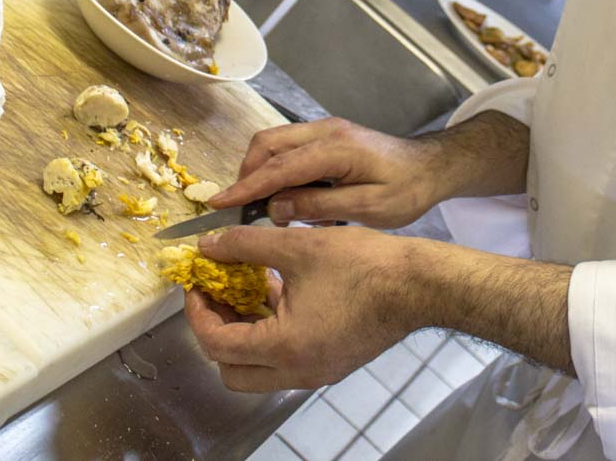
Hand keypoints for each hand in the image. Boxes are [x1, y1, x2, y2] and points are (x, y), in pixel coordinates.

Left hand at [184, 224, 417, 390]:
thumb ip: (245, 246)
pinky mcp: (330, 362)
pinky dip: (270, 332)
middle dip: (215, 331)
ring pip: (258, 368)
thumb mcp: (297, 247)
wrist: (419, 285)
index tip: (197, 282)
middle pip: (232, 370)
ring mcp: (316, 371)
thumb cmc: (365, 266)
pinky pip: (284, 359)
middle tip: (215, 294)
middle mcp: (297, 371)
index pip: (217, 343)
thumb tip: (209, 245)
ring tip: (244, 287)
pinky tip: (276, 290)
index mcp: (284, 348)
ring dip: (243, 332)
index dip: (197, 311)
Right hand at [209, 117, 444, 228]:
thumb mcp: (367, 208)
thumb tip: (274, 208)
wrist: (431, 168)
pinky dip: (276, 169)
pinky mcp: (328, 136)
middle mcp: (326, 130)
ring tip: (259, 208)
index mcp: (336, 147)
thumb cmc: (407, 190)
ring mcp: (326, 130)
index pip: (279, 167)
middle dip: (247, 175)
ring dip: (260, 172)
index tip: (219, 204)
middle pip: (268, 144)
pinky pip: (289, 148)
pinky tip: (282, 196)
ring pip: (275, 143)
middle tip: (238, 210)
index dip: (246, 187)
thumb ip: (319, 206)